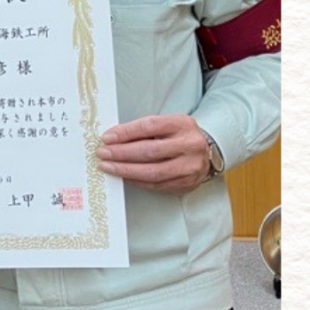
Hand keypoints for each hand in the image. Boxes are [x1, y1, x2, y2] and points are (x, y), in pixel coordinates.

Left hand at [96, 114, 211, 194]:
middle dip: (122, 153)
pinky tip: (123, 176)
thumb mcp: (167, 125)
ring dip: (126, 170)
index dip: (126, 132)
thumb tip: (112, 138)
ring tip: (108, 167)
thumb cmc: (180, 136)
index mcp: (182, 124)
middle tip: (103, 153)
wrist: (206, 153)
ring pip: (153, 171)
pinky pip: (156, 184)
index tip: (107, 138)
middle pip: (150, 150)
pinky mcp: (186, 183)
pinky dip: (136, 180)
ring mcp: (190, 166)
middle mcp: (189, 145)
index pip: (150, 126)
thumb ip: (143, 130)